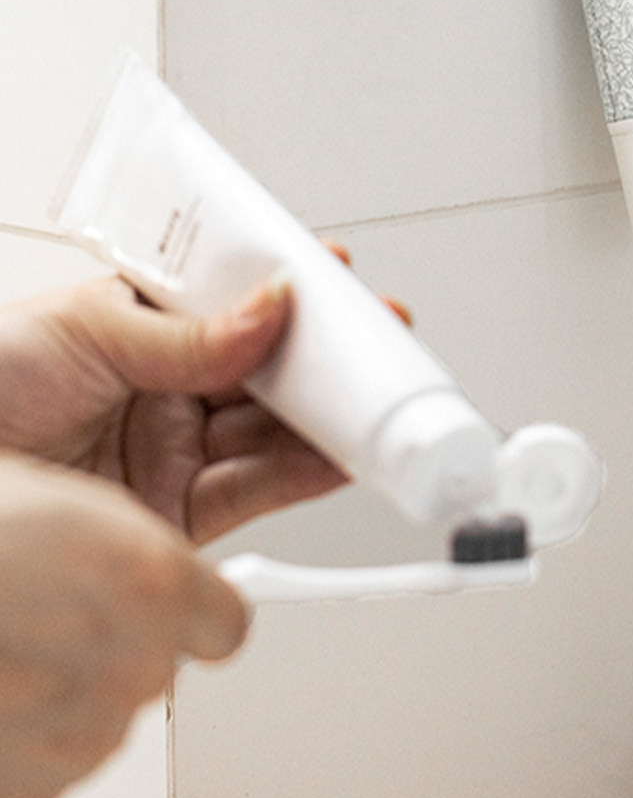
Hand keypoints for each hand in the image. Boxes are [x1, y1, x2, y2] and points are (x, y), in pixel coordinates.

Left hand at [0, 275, 346, 545]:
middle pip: (268, 370)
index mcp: (142, 326)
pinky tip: (340, 452)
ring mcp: (174, 450)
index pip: (234, 303)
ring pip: (274, 430)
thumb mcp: (86, 331)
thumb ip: (186, 335)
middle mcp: (166, 389)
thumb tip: (270, 307)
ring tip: (376, 399)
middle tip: (381, 341)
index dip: (291, 293)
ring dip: (329, 415)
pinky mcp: (176, 514)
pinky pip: (256, 489)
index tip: (339, 282)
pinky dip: (306, 472)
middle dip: (329, 356)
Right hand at [0, 451, 245, 797]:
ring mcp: (76, 738)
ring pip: (99, 716)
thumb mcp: (45, 495)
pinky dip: (18, 734)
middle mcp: (125, 667)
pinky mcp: (27, 790)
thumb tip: (168, 573)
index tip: (150, 594)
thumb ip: (128, 546)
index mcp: (146, 579)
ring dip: (60, 686)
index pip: (225, 620)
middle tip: (35, 597)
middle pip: (155, 667)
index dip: (182, 602)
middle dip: (109, 638)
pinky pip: (47, 763)